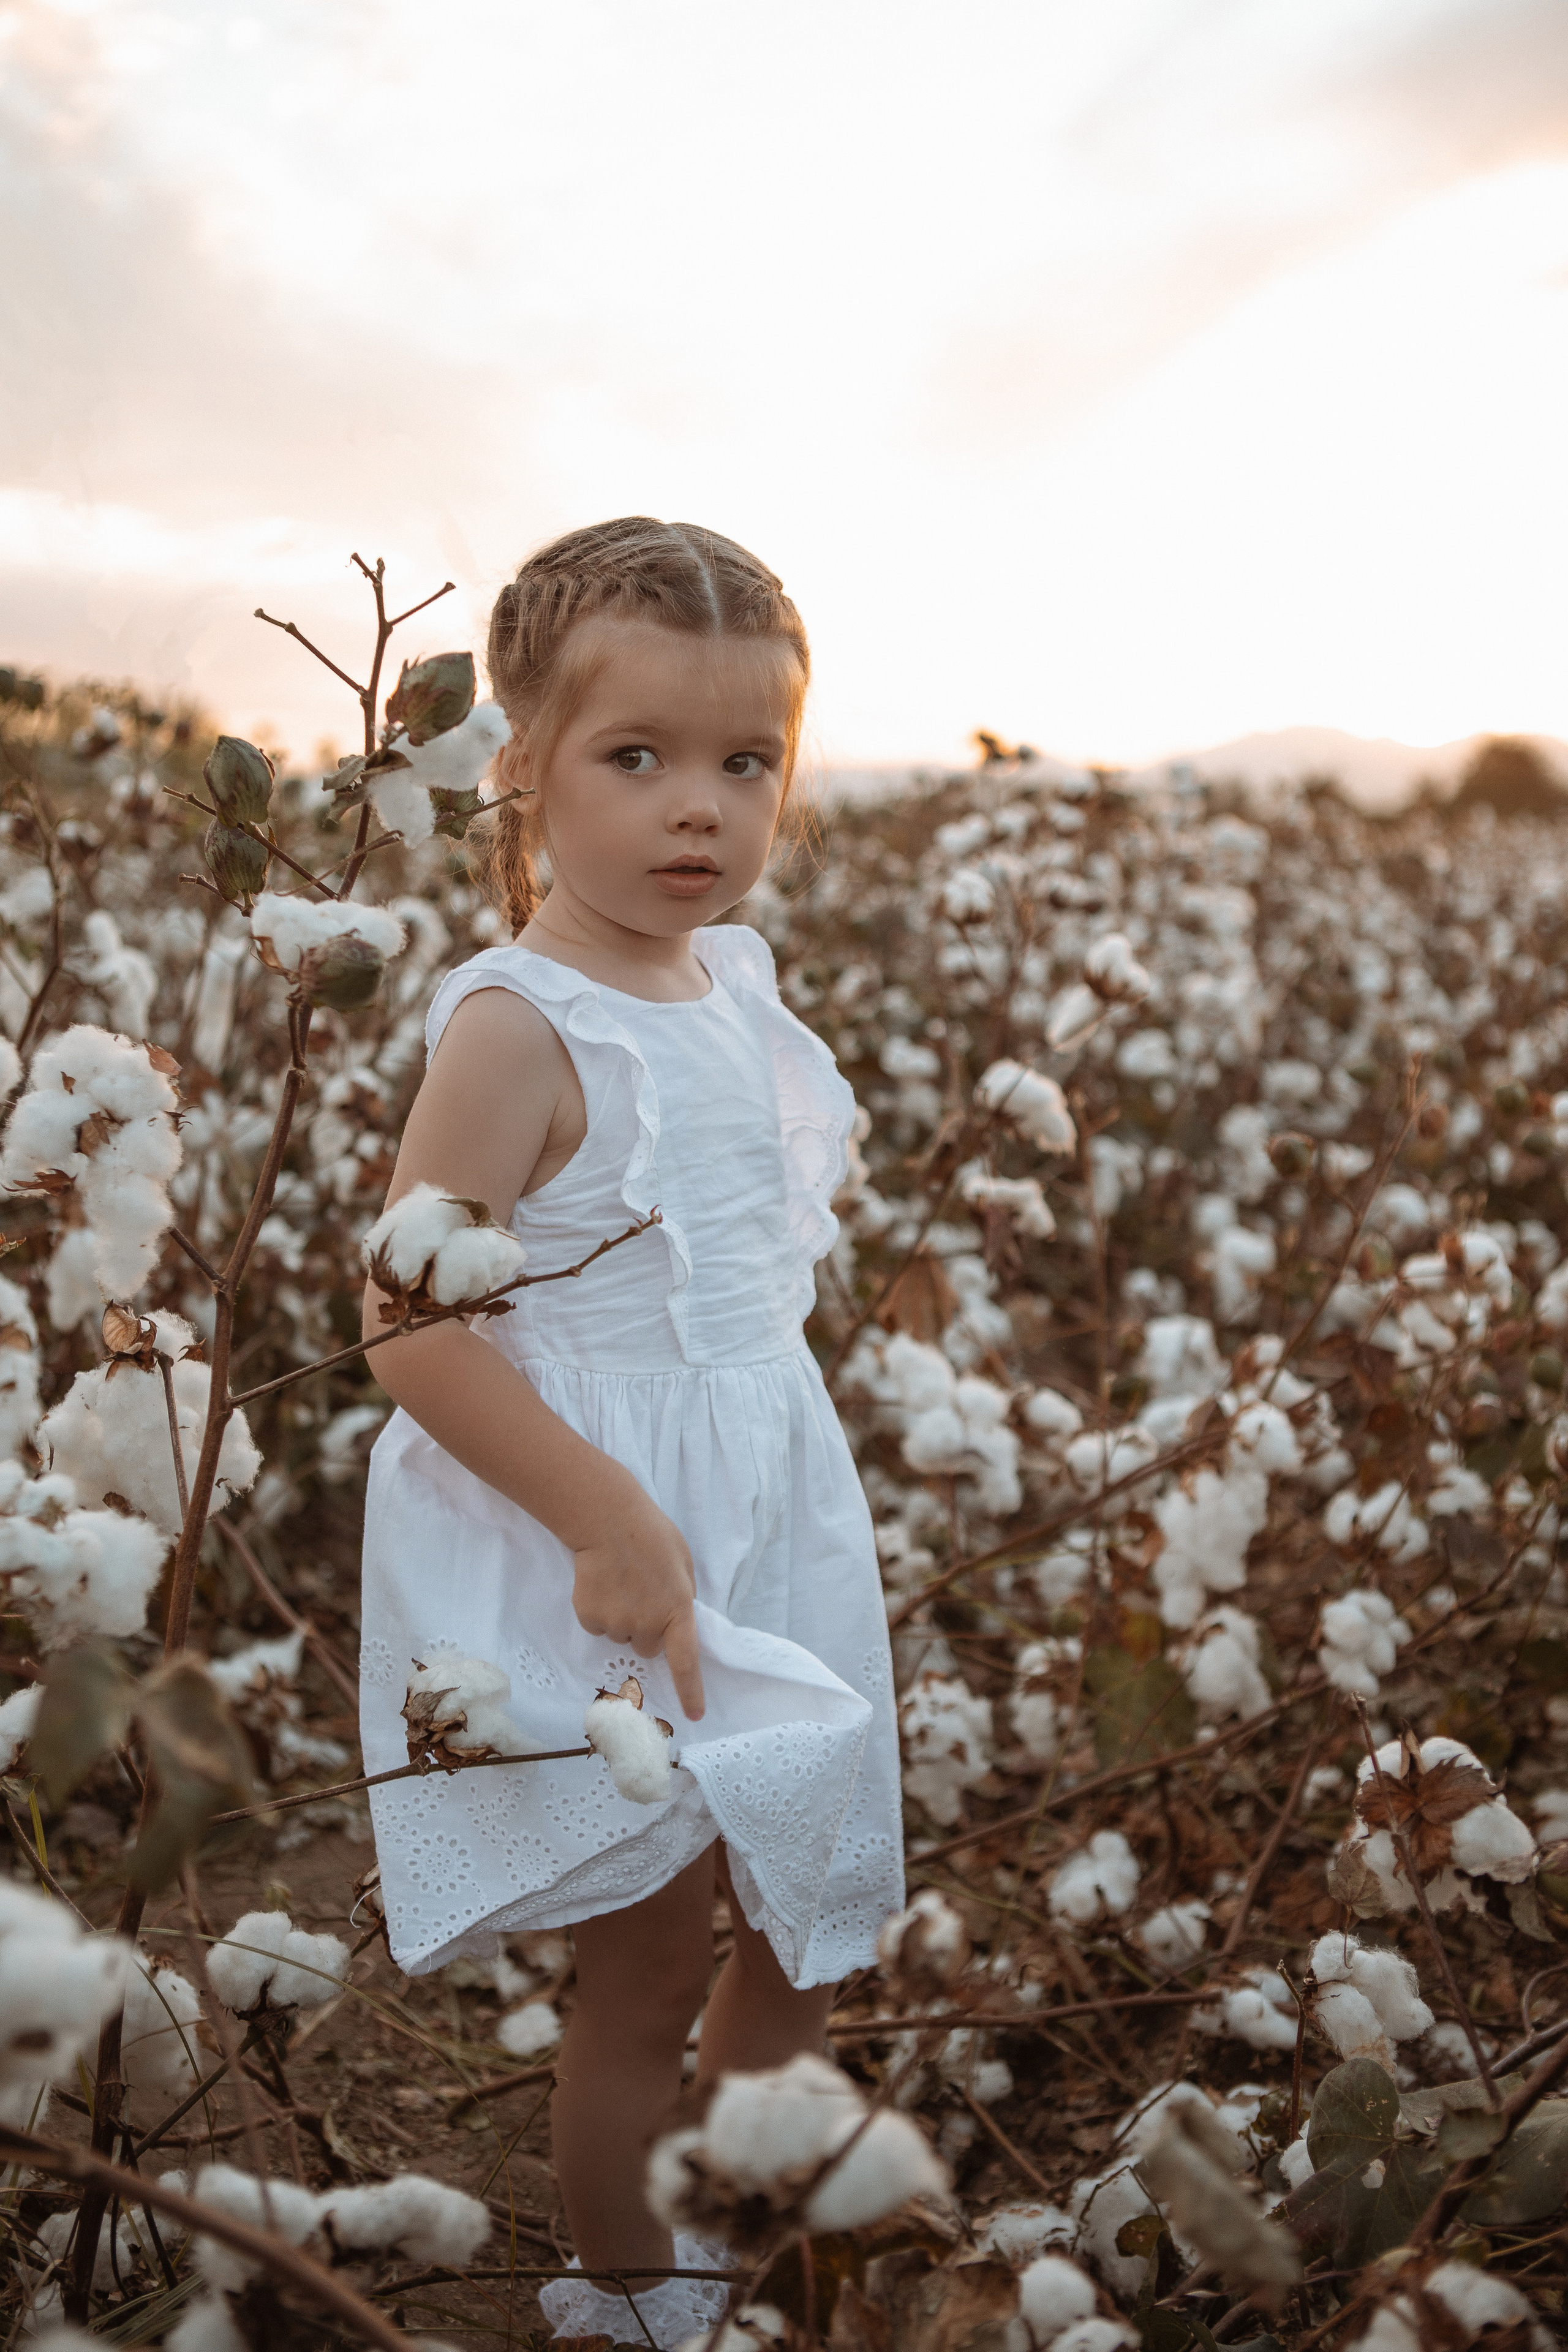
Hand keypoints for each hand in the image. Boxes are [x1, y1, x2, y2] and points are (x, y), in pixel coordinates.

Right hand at [571, 1481, 705, 1720]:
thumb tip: (676, 1622)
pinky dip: (598, 1610)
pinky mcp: (590, 1618)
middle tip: (640, 1593)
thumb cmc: (652, 1535)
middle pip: (647, 1646)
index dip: (690, 1690)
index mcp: (676, 1610)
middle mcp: (647, 1625)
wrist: (607, 1520)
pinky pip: (597, 1625)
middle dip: (646, 1627)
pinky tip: (600, 1583)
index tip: (694, 1716)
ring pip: (621, 1635)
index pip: (685, 1662)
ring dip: (621, 1616)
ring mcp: (617, 1624)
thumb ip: (681, 1597)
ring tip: (619, 1581)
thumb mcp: (682, 1565)